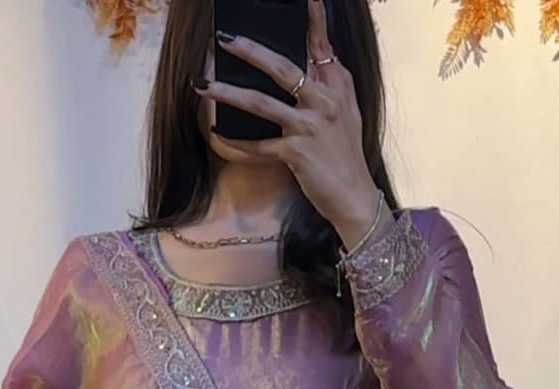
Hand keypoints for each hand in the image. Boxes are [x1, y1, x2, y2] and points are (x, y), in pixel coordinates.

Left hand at [199, 0, 381, 250]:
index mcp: (337, 86)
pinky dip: (236, 141)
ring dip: (228, 92)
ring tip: (203, 84)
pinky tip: (217, 132)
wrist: (355, 198)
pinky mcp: (297, 153)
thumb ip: (328, 83)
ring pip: (261, 103)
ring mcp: (310, 127)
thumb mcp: (346, 113)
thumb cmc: (346, 155)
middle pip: (282, 67)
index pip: (321, 45)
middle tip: (223, 39)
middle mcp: (325, 102)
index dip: (313, 20)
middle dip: (249, 51)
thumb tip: (307, 59)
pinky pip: (258, 144)